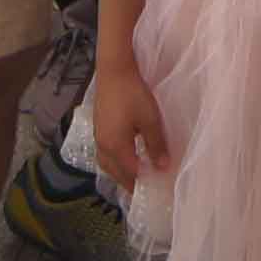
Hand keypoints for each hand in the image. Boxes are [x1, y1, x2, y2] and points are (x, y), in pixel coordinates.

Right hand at [95, 56, 175, 189]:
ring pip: (107, 164)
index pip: (130, 173)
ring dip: (119, 173)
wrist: (113, 70)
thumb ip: (156, 145)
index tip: (157, 187)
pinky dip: (114, 162)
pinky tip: (123, 157)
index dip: (144, 181)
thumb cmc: (133, 94)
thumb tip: (162, 167)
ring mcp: (97, 136)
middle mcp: (103, 146)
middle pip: (115, 173)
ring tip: (133, 177)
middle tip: (144, 189)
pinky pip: (104, 154)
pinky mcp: (97, 127)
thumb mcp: (150, 120)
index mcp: (115, 147)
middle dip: (129, 183)